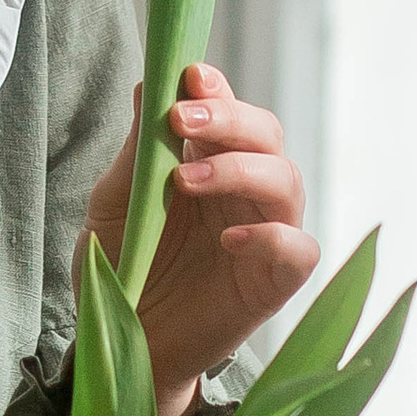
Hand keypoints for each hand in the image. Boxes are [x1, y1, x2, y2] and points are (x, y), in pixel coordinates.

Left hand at [80, 62, 319, 415]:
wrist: (123, 337)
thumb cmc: (123, 262)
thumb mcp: (116, 201)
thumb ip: (138, 149)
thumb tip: (148, 83)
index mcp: (209, 159)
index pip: (229, 109)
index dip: (217, 90)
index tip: (190, 77)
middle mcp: (245, 189)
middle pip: (266, 134)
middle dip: (230, 118)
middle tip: (182, 119)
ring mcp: (265, 232)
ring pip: (287, 180)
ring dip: (240, 169)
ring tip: (184, 180)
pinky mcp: (275, 282)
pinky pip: (300, 250)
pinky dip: (273, 237)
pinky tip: (230, 239)